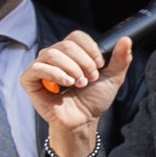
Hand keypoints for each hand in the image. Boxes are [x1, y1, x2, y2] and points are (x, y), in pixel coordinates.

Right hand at [25, 31, 132, 156]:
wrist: (83, 120)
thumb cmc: (94, 99)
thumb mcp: (112, 78)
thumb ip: (120, 59)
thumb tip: (126, 39)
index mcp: (71, 52)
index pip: (76, 36)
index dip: (90, 48)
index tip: (100, 65)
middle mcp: (54, 56)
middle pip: (66, 45)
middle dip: (84, 63)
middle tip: (90, 79)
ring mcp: (40, 66)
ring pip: (52, 54)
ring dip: (71, 69)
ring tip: (80, 83)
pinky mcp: (29, 79)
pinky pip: (37, 67)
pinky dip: (54, 74)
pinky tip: (65, 84)